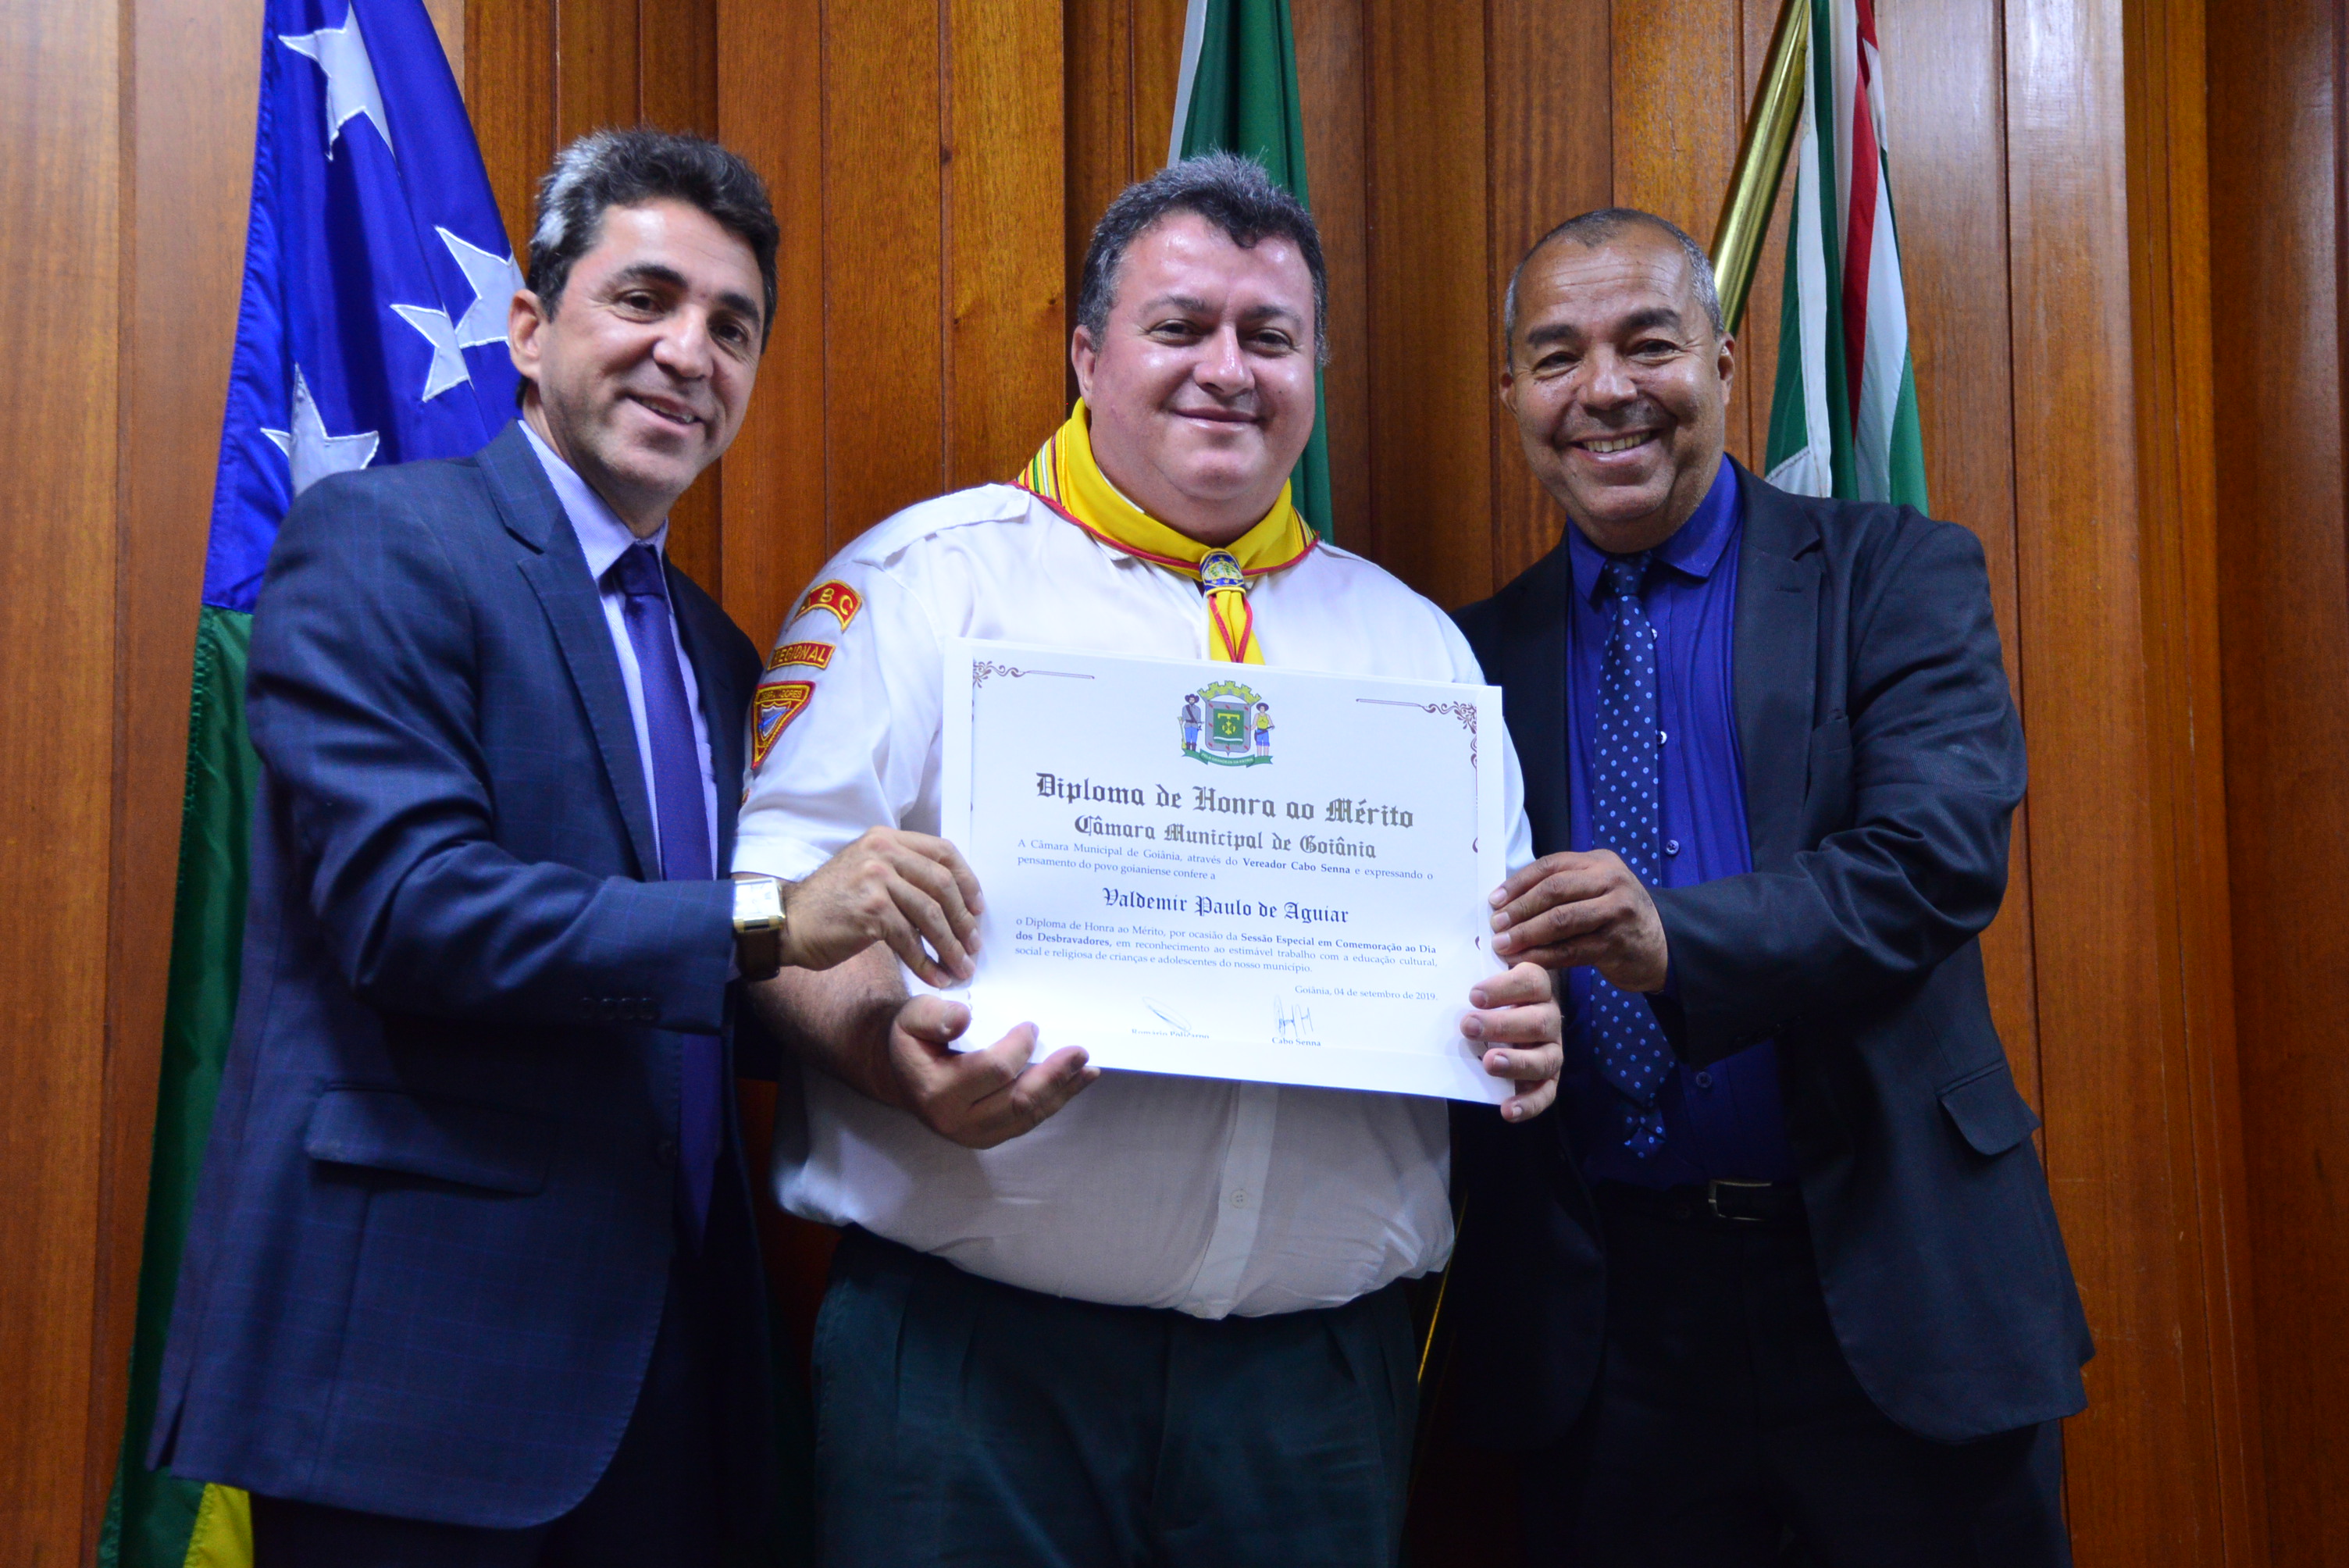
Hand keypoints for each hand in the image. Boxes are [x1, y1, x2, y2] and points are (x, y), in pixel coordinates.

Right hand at [779, 827, 983, 986]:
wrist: (789, 922)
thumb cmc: (832, 904)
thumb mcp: (868, 872)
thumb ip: (904, 873)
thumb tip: (953, 901)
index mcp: (887, 839)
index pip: (943, 851)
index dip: (967, 881)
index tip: (977, 908)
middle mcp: (883, 852)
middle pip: (942, 884)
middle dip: (963, 920)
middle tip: (974, 946)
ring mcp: (876, 879)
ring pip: (930, 914)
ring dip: (950, 946)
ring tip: (961, 967)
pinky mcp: (870, 910)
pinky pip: (910, 939)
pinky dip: (926, 962)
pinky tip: (935, 977)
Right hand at [881, 993, 1097, 1147]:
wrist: (901, 1072)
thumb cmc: (913, 1039)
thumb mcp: (912, 1017)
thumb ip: (933, 1015)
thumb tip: (964, 1018)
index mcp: (936, 1091)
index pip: (993, 1071)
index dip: (1018, 1048)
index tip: (1032, 1026)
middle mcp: (956, 1121)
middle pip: (1017, 1101)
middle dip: (1054, 1076)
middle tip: (1081, 1053)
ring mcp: (974, 1135)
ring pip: (1027, 1116)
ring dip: (1062, 1092)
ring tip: (1088, 1070)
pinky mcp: (989, 1137)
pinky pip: (1027, 1122)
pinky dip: (1054, 1102)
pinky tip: (1075, 1084)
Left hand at [1462, 961, 1563, 1120]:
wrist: (1498, 1021)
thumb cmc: (1489, 996)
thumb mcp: (1484, 977)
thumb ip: (1476, 966)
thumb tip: (1456, 965)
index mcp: (1537, 987)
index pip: (1531, 981)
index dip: (1504, 988)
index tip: (1473, 995)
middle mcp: (1549, 1017)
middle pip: (1537, 1021)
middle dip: (1502, 1025)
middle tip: (1468, 1026)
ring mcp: (1551, 1050)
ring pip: (1545, 1058)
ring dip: (1517, 1062)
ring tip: (1490, 1063)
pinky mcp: (1547, 1078)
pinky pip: (1545, 1093)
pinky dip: (1529, 1104)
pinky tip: (1506, 1110)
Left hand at [1488, 849, 1667, 992]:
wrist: (1661, 945)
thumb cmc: (1616, 916)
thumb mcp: (1595, 889)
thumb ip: (1561, 888)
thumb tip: (1507, 901)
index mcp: (1600, 862)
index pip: (1551, 866)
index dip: (1519, 883)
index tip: (1495, 900)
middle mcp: (1611, 881)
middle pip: (1554, 890)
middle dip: (1520, 909)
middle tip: (1496, 925)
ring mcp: (1617, 911)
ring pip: (1561, 920)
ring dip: (1527, 934)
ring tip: (1504, 945)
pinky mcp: (1617, 943)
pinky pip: (1571, 949)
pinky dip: (1544, 956)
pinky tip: (1525, 961)